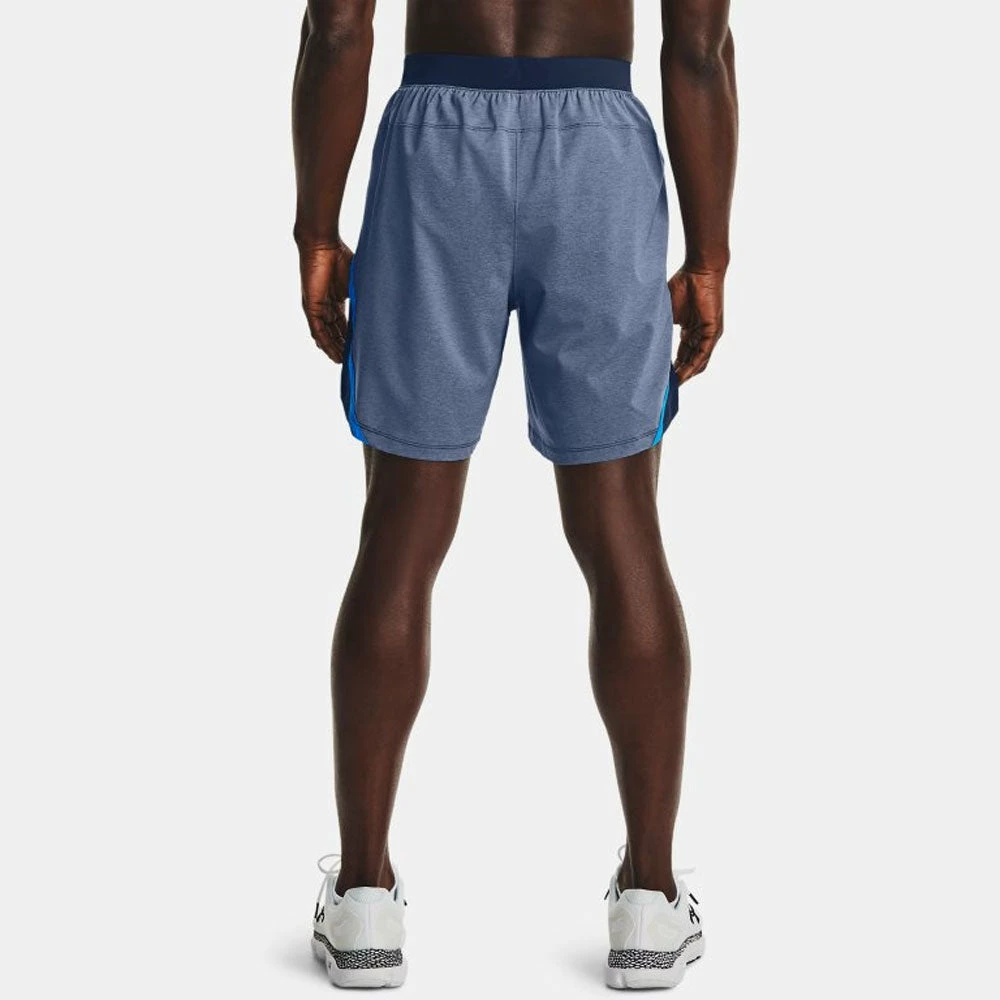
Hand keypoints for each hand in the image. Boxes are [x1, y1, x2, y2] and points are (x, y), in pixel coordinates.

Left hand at [299, 242, 353, 362]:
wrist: (323, 245)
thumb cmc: (340, 257)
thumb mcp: (355, 282)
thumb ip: (363, 295)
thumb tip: (381, 306)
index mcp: (335, 299)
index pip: (343, 323)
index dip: (350, 337)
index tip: (359, 348)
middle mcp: (325, 306)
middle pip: (334, 332)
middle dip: (342, 346)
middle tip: (352, 360)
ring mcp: (317, 307)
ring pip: (325, 334)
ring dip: (333, 348)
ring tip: (343, 362)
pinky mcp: (311, 307)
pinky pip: (317, 330)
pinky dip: (325, 342)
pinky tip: (333, 353)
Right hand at [668, 267, 725, 382]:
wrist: (699, 270)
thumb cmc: (683, 285)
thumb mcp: (667, 312)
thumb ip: (660, 328)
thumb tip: (643, 342)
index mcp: (689, 330)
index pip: (681, 355)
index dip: (672, 368)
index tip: (660, 378)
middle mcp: (700, 335)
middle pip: (689, 361)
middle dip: (678, 376)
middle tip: (665, 388)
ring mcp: (708, 334)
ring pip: (697, 362)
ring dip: (685, 375)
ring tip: (672, 387)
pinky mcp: (713, 332)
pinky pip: (703, 354)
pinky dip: (693, 366)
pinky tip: (683, 376)